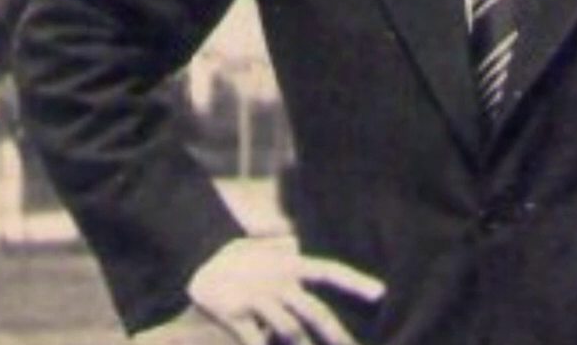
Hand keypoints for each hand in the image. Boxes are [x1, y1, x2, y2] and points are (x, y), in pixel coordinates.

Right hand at [187, 236, 384, 344]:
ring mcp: (256, 299)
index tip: (381, 294)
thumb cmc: (238, 261)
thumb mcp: (265, 248)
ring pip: (289, 329)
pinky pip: (256, 340)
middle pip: (313, 311)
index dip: (355, 281)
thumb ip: (286, 247)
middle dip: (336, 333)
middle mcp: (277, 282)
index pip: (329, 271)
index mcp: (290, 265)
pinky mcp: (235, 316)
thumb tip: (301, 242)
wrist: (196, 267)